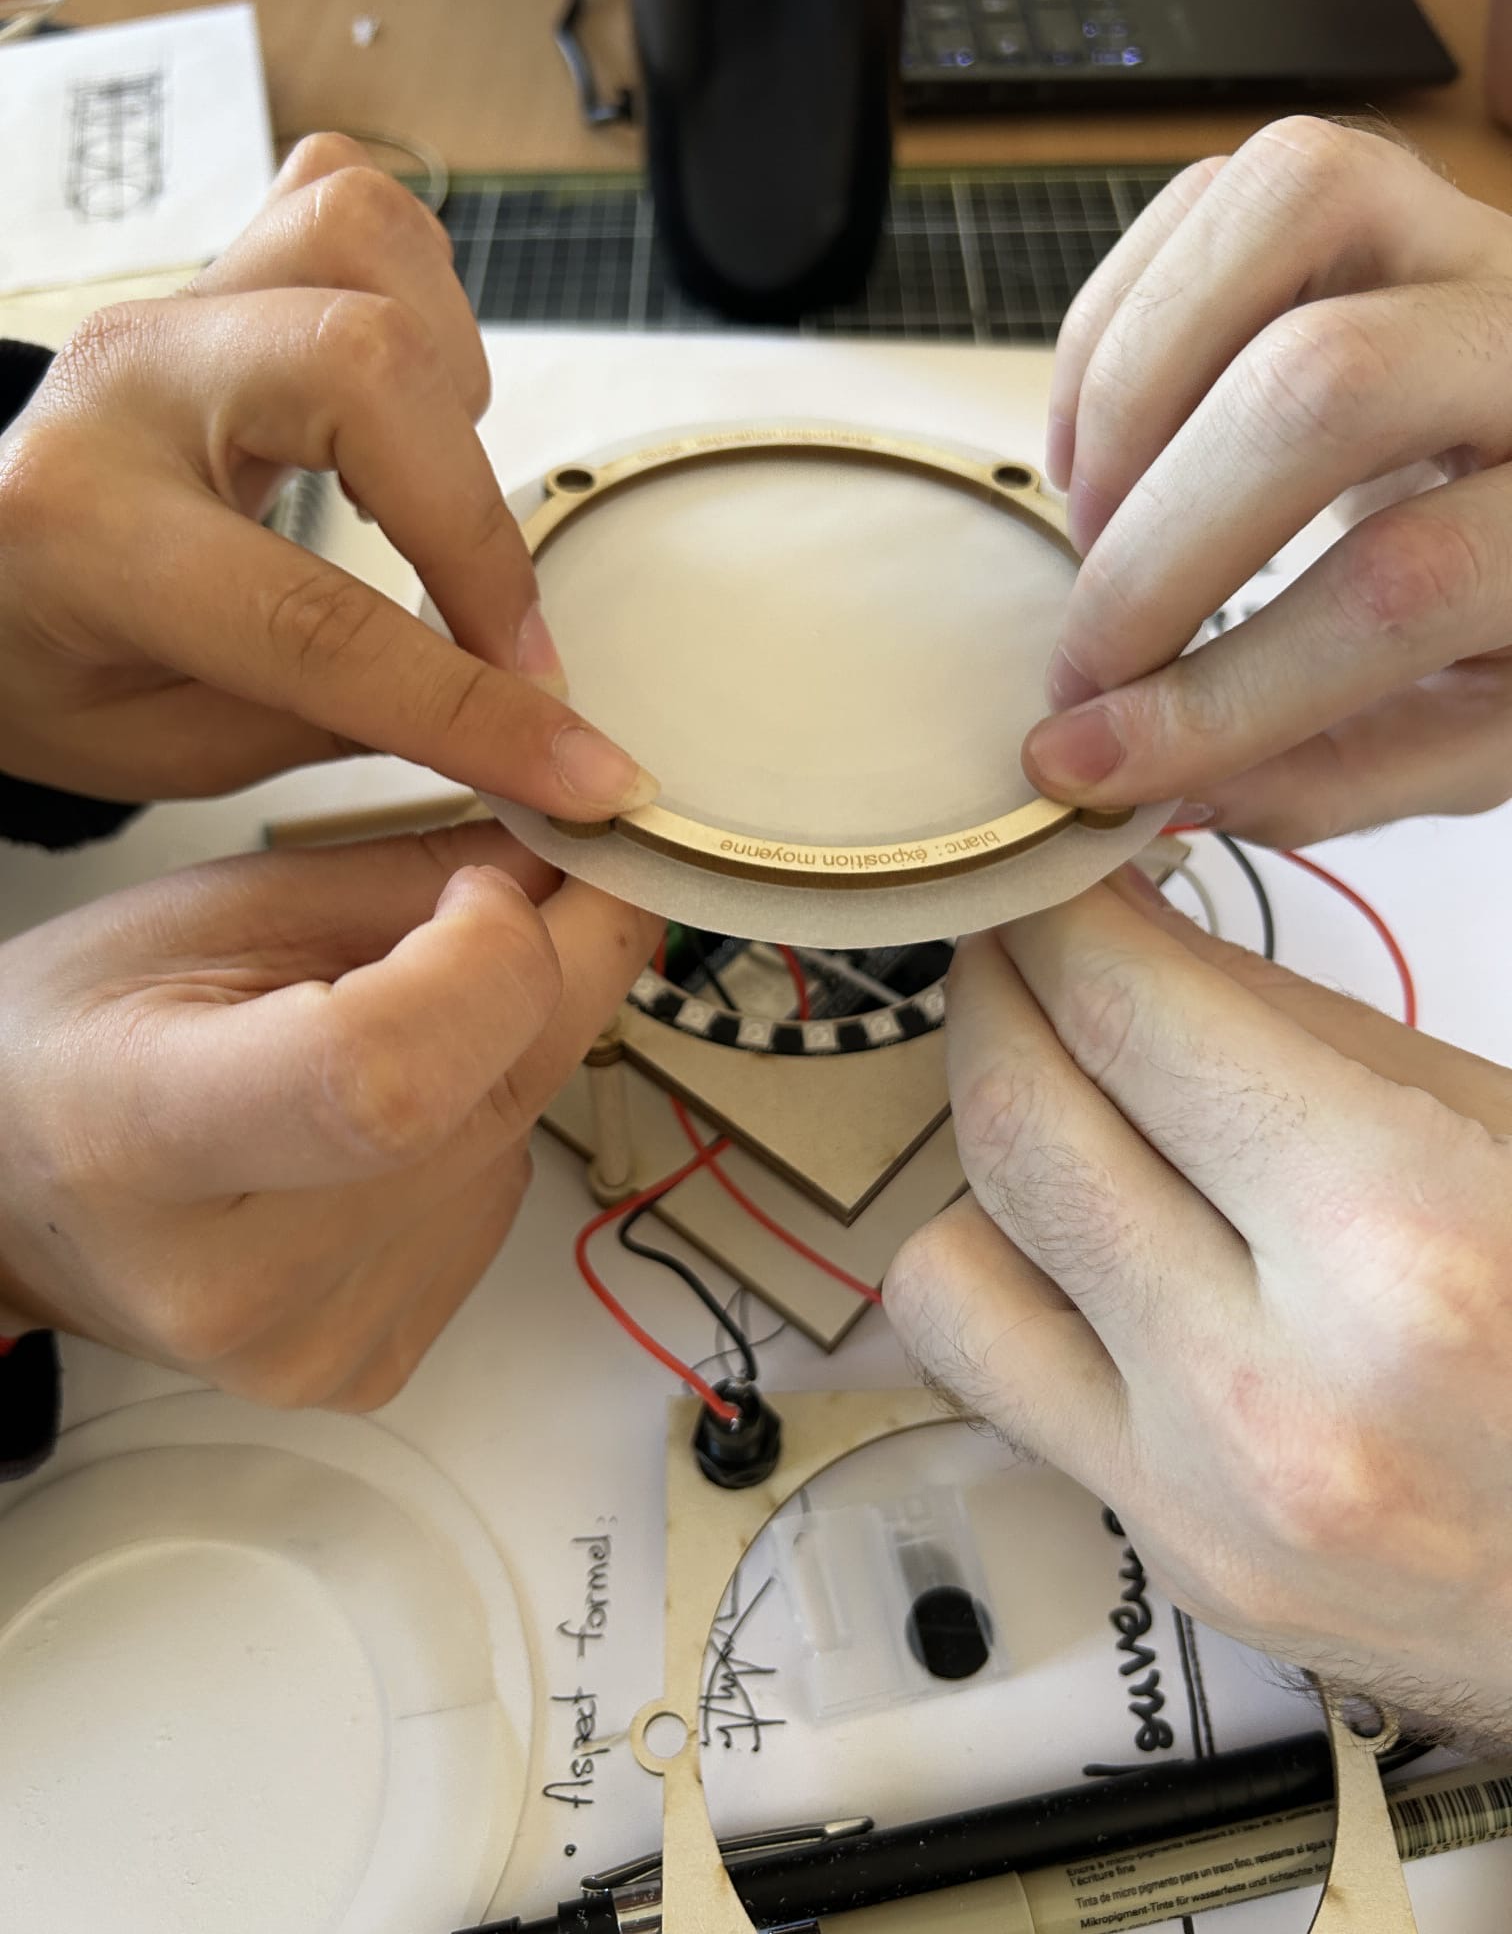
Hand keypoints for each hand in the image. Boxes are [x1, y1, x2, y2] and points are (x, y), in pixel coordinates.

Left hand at [0, 133, 653, 814]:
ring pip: (365, 248)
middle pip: (364, 371)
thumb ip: (334, 727)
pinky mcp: (221, 273)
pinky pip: (351, 209)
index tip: (577, 765)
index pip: (315, 621)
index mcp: (83, 532)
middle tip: (513, 642)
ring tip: (449, 502)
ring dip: (454, 385)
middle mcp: (131, 385)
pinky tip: (417, 409)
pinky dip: (425, 299)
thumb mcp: (163, 748)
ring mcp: (178, 308)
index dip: (469, 704)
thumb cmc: (43, 658)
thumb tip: (503, 726)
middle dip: (478, 522)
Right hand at [0, 823, 657, 1409]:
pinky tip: (389, 1124)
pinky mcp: (370, 1364)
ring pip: (522, 1145)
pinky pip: (500, 1205)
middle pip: (492, 1102)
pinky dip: (479, 1135)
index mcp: (152, 1141)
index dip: (490, 960)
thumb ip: (406, 876)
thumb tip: (576, 853)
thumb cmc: (87, 1044)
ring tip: (387, 1036)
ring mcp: (312, 1342)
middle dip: (548, 970)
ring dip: (503, 1055)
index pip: (387, 1078)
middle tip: (513, 905)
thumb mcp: (212, 908)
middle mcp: (237, 1280)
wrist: (24, 1194)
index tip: (488, 889)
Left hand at [887, 872, 1511, 1746]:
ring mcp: (1198, 1493)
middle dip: (991, 998)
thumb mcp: (1483, 1127)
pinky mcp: (1160, 1552)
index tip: (1042, 875)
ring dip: (977, 1149)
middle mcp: (1276, 1383)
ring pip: (946, 1258)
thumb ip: (1287, 1023)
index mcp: (1400, 1238)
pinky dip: (991, 1278)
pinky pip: (979, 1373)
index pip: (1129, 1019)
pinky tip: (1067, 1242)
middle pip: (1019, 1125)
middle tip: (1013, 948)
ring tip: (1053, 1099)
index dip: (1056, 921)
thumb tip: (1119, 926)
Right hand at [1023, 117, 1511, 845]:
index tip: (1092, 762)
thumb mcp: (1470, 737)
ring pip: (1282, 206)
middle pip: (1322, 385)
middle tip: (1087, 662)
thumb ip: (1326, 778)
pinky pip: (1215, 192)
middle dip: (1158, 547)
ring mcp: (1462, 232)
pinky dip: (1114, 329)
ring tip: (1093, 527)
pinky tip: (1098, 452)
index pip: (1404, 588)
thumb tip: (1140, 777)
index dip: (1225, 691)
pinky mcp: (1371, 193)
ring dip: (1132, 391)